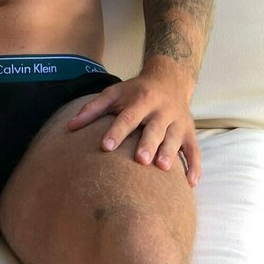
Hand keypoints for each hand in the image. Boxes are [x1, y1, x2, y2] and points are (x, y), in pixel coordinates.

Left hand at [66, 71, 201, 185]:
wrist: (170, 79)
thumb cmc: (135, 91)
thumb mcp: (114, 93)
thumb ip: (92, 110)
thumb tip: (69, 127)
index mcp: (141, 100)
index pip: (128, 117)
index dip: (117, 131)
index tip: (106, 146)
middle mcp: (161, 110)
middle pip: (154, 128)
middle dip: (148, 143)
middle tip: (140, 160)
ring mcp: (178, 122)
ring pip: (175, 139)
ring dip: (170, 153)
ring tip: (162, 168)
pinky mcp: (189, 132)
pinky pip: (194, 150)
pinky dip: (194, 166)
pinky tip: (191, 184)